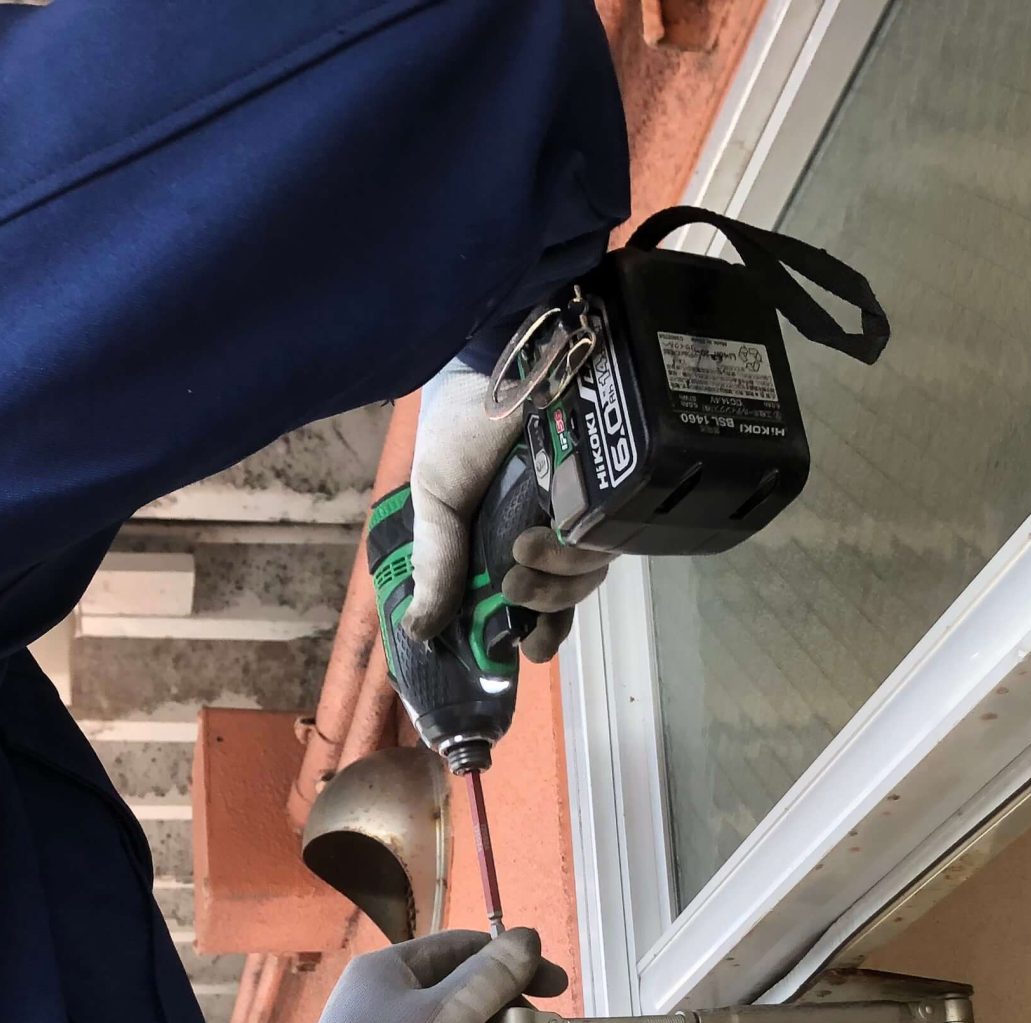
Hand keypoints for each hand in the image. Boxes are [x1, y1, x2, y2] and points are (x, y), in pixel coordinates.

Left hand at [281, 928, 567, 1022]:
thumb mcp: (444, 1018)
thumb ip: (488, 978)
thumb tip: (528, 938)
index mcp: (387, 968)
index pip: (460, 946)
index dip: (509, 959)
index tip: (553, 984)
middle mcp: (385, 993)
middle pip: (459, 981)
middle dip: (503, 998)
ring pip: (454, 1017)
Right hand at [405, 360, 612, 663]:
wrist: (492, 361)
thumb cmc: (457, 429)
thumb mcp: (435, 501)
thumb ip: (436, 567)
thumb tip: (420, 633)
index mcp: (507, 543)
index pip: (538, 604)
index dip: (542, 632)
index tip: (533, 652)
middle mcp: (551, 529)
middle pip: (569, 594)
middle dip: (545, 604)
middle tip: (513, 585)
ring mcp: (582, 505)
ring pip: (591, 569)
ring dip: (559, 573)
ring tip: (524, 547)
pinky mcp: (609, 481)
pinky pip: (611, 531)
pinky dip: (584, 540)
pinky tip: (553, 524)